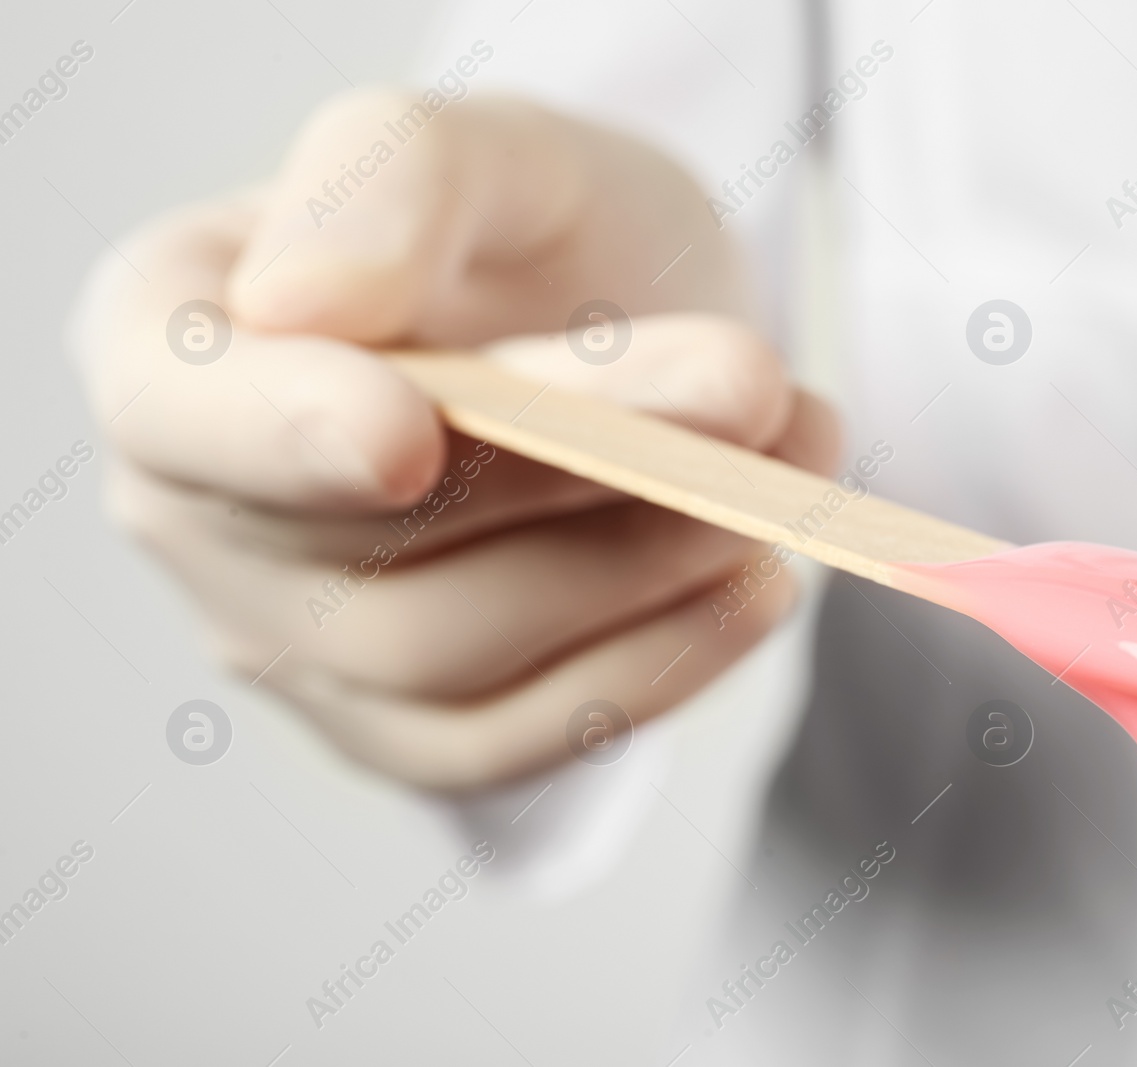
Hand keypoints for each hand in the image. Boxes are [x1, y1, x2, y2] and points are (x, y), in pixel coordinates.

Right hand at [73, 90, 836, 787]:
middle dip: (577, 473)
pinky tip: (757, 583)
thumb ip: (395, 181)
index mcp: (169, 338)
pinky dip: (656, 667)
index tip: (411, 435)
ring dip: (646, 565)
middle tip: (749, 392)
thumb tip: (307, 303)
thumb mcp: (493, 150)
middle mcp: (201, 513)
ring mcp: (296, 642)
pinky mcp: (408, 726)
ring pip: (451, 659)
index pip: (184, 409)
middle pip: (361, 549)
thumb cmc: (528, 232)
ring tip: (789, 467)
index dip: (286, 433)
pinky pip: (514, 745)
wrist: (614, 331)